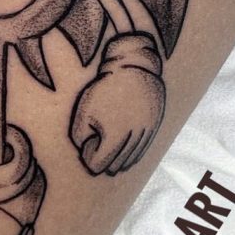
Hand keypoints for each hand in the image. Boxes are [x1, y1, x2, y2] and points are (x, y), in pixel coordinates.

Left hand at [69, 32, 165, 175]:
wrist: (135, 67)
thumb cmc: (104, 89)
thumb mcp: (83, 111)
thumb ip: (80, 138)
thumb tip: (87, 151)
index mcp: (114, 138)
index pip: (98, 166)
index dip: (89, 155)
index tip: (88, 140)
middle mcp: (133, 141)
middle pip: (114, 167)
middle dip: (102, 157)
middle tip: (97, 138)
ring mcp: (146, 136)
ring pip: (130, 161)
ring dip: (116, 156)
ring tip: (109, 135)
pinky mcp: (154, 129)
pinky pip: (141, 151)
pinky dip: (129, 150)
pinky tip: (121, 136)